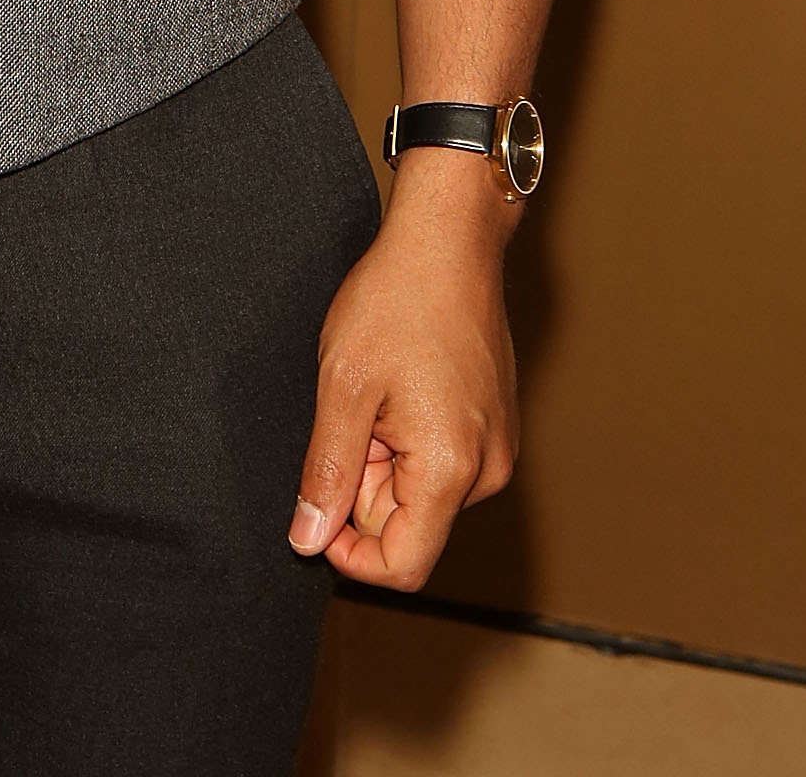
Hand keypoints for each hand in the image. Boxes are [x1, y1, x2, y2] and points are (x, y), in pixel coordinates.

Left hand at [288, 153, 519, 588]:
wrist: (449, 239)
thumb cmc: (396, 300)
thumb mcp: (342, 386)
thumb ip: (327, 472)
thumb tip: (308, 540)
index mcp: (452, 470)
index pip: (403, 566)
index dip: (349, 554)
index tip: (317, 506)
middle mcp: (488, 471)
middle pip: (410, 526)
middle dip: (365, 488)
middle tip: (349, 415)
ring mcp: (497, 447)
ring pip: (423, 492)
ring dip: (385, 460)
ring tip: (376, 393)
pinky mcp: (496, 425)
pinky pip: (444, 462)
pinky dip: (409, 439)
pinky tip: (399, 386)